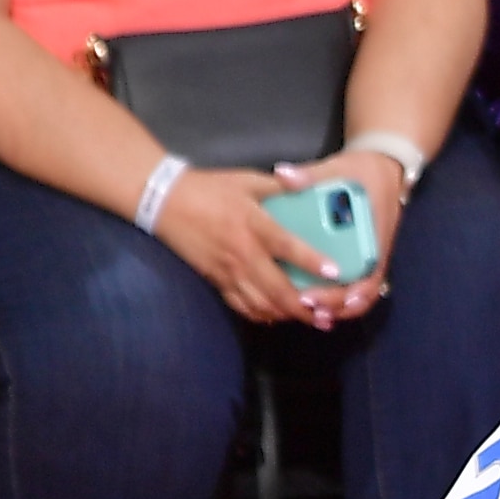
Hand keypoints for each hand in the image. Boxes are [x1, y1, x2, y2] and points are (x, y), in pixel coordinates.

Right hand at [155, 162, 366, 325]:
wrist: (164, 200)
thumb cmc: (209, 188)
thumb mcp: (247, 179)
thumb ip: (280, 186)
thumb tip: (306, 184)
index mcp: (254, 225)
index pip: (289, 248)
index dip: (313, 262)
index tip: (335, 273)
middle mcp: (243, 254)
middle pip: (278, 290)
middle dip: (305, 308)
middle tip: (327, 316)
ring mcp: (228, 271)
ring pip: (261, 304)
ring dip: (286, 315)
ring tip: (308, 319)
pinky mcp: (216, 280)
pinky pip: (241, 306)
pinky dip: (261, 314)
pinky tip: (276, 316)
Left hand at [274, 146, 407, 324]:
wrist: (383, 170)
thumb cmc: (362, 173)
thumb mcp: (339, 170)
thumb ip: (311, 175)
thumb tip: (283, 175)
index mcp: (373, 242)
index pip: (365, 282)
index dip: (339, 296)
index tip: (310, 296)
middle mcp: (372, 258)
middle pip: (358, 299)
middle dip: (332, 307)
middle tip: (303, 306)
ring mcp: (365, 260)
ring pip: (354, 298)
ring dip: (332, 308)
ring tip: (305, 311)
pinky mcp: (356, 259)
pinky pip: (348, 286)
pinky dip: (332, 298)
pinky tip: (310, 300)